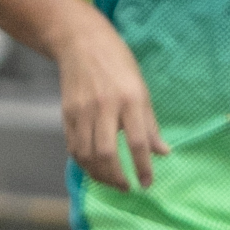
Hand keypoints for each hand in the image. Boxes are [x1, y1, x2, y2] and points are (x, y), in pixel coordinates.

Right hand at [53, 23, 165, 190]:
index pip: (138, 141)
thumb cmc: (118, 63)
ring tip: (112, 182)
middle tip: (127, 188)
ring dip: (99, 175)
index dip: (143, 167)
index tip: (147, 183)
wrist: (80, 42)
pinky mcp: (66, 113)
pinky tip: (95, 169)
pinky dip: (84, 163)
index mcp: (130, 99)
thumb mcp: (141, 89)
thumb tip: (163, 153)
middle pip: (107, 153)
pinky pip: (73, 147)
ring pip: (87, 154)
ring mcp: (82, 111)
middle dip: (117, 177)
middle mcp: (104, 106)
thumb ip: (150, 124)